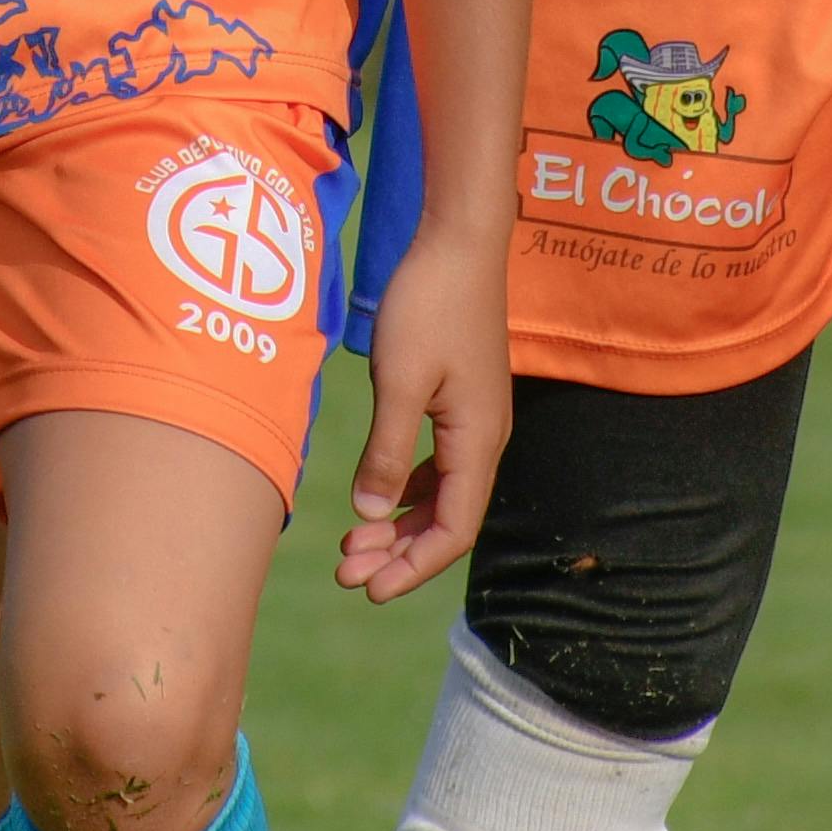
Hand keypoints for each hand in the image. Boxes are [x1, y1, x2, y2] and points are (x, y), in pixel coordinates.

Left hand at [338, 215, 510, 603]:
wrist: (460, 240)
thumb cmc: (430, 304)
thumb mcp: (399, 380)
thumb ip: (386, 451)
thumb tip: (370, 516)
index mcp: (478, 441)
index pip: (452, 531)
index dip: (412, 568)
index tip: (368, 590)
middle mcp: (486, 438)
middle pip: (447, 518)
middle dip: (398, 553)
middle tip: (345, 570)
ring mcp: (477, 418)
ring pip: (442, 493)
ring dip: (400, 523)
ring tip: (352, 541)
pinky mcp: (464, 399)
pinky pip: (440, 463)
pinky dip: (408, 487)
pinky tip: (378, 494)